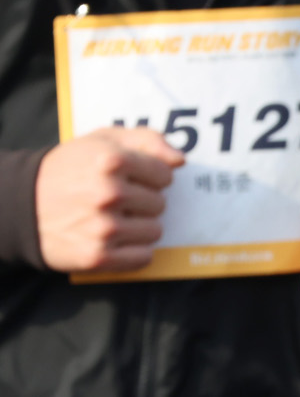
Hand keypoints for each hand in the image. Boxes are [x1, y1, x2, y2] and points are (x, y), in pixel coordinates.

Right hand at [34, 128, 182, 271]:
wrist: (22, 205)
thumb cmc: (69, 170)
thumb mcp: (102, 141)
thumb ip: (147, 140)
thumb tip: (179, 160)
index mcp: (110, 160)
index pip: (164, 174)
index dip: (150, 176)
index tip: (131, 177)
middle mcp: (108, 193)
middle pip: (160, 204)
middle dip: (142, 201)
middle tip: (115, 199)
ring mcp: (104, 227)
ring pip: (155, 231)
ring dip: (139, 227)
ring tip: (113, 218)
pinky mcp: (99, 256)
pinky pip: (144, 257)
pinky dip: (133, 251)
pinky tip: (113, 239)